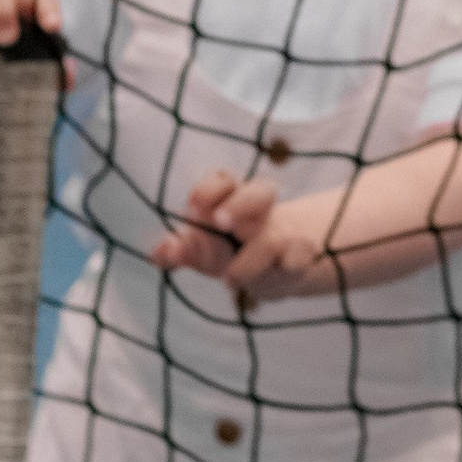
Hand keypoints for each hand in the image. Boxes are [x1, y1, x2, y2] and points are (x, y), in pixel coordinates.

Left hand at [152, 170, 341, 304]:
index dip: (210, 190)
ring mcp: (282, 235)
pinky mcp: (300, 258)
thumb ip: (179, 250)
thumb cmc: (231, 250)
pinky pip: (302, 256)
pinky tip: (282, 269)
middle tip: (219, 222)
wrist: (276, 269)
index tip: (193, 208)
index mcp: (232, 200)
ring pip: (274, 236)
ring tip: (229, 280)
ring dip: (252, 258)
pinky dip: (293, 262)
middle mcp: (260, 212)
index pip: (224, 181)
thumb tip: (159, 252)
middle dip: (240, 205)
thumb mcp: (203, 249)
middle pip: (261, 192)